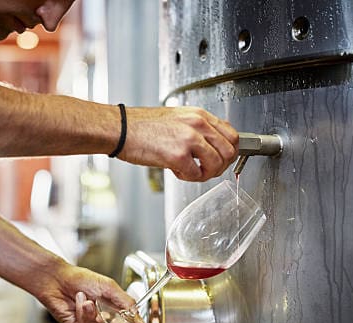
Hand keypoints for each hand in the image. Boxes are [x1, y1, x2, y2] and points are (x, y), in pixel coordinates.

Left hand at [36, 264, 136, 322]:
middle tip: (104, 313)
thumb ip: (126, 302)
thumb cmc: (81, 279)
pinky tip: (79, 303)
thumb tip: (138, 317)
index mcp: (113, 307)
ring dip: (92, 316)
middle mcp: (103, 317)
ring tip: (87, 302)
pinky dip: (82, 316)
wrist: (59, 280)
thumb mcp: (109, 287)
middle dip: (109, 322)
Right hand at [119, 106, 238, 181]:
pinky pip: (196, 174)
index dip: (230, 151)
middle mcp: (197, 124)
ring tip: (191, 171)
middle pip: (229, 151)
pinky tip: (176, 171)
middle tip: (207, 170)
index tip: (222, 159)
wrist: (120, 129)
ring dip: (206, 173)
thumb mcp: (177, 118)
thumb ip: (197, 128)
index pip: (231, 134)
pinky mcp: (178, 156)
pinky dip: (188, 177)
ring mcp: (189, 139)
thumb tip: (212, 144)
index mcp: (198, 115)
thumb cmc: (142, 126)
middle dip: (220, 166)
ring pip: (216, 164)